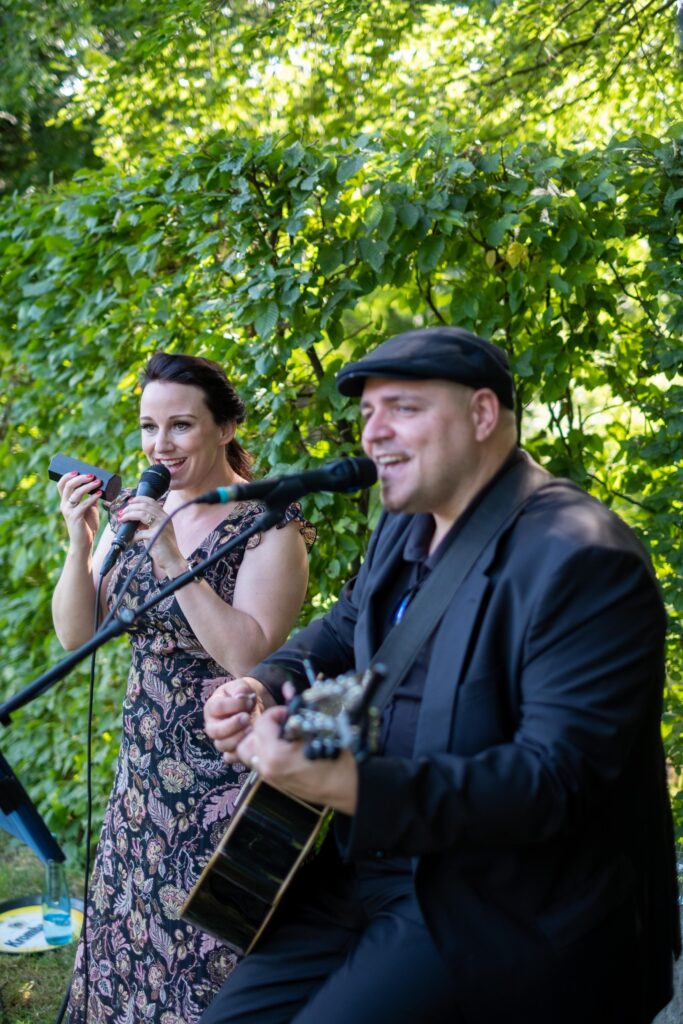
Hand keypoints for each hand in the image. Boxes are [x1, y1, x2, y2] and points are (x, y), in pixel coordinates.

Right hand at [57, 471, 101, 549]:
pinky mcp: (75, 518)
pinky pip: (83, 504)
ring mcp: (69, 511)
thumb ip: (92, 498)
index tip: (77, 470)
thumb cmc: (87, 525)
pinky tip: (99, 494)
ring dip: (87, 486)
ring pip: (75, 494)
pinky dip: (92, 498)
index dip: (67, 476)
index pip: (61, 485)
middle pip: (68, 486)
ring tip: (98, 482)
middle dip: (80, 478)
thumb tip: (99, 486)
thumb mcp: (90, 508)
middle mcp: (65, 505)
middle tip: (91, 475)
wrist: (85, 542)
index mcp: (66, 501)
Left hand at [116, 497, 180, 573]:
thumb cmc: (163, 546)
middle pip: (145, 506)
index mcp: (164, 516)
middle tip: (121, 512)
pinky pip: (139, 533)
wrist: (172, 560)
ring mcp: (160, 526)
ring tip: (121, 519)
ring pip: (142, 514)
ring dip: (129, 515)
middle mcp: (164, 518)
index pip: (151, 501)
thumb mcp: (156, 531)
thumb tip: (134, 519)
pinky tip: (129, 540)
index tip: (129, 502)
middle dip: (130, 507)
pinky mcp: (156, 536)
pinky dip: (132, 536)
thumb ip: (147, 524)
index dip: (139, 499)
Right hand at [204, 677, 273, 760]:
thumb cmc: (244, 694)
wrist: (254, 706)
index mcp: (212, 707)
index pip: (216, 708)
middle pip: (215, 731)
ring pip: (222, 745)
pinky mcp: (230, 751)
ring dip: (238, 738)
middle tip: (247, 718)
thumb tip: (240, 697)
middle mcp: (212, 725)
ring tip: (252, 729)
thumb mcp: (242, 686)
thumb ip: (240, 689)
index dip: (233, 705)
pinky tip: (251, 742)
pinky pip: (230, 757)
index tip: (248, 701)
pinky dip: (241, 753)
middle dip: (233, 725)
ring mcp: (220, 739)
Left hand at [236, 706, 358, 814]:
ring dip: (260, 739)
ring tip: (280, 735)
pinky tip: (284, 746)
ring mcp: (269, 777)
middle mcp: (267, 767)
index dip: (276, 712)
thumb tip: (288, 688)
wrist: (345, 787)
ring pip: (249, 752)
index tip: (291, 713)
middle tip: (283, 723)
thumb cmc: (336, 758)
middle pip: (250, 738)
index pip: (262, 723)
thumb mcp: (319, 729)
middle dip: (265, 725)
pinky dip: (265, 751)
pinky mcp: (275, 783)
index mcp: (276, 754)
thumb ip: (299, 710)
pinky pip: (259, 762)